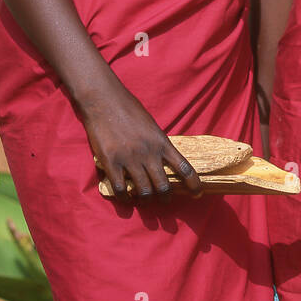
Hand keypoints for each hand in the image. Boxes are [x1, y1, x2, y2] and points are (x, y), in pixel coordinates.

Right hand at [77, 76, 200, 199]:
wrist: (104, 100)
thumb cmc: (128, 109)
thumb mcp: (151, 125)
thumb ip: (158, 143)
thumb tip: (164, 161)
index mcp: (161, 142)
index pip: (184, 167)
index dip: (193, 184)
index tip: (197, 193)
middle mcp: (148, 153)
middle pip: (163, 186)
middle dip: (166, 197)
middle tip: (164, 199)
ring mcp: (129, 159)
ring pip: (143, 191)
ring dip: (146, 200)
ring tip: (145, 200)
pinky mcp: (111, 162)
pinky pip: (121, 189)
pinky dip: (125, 198)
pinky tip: (126, 198)